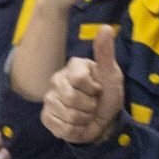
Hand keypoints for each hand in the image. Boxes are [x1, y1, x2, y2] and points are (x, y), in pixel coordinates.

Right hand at [38, 28, 122, 143]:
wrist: (103, 121)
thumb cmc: (107, 95)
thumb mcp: (111, 75)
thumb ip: (106, 53)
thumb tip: (106, 27)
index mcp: (72, 67)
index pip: (79, 80)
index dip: (94, 90)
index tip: (98, 89)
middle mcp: (57, 80)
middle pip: (72, 99)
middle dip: (89, 107)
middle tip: (92, 104)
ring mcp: (49, 99)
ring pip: (68, 115)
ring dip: (84, 119)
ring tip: (86, 114)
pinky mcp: (46, 117)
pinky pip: (62, 128)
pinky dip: (75, 130)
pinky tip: (77, 124)